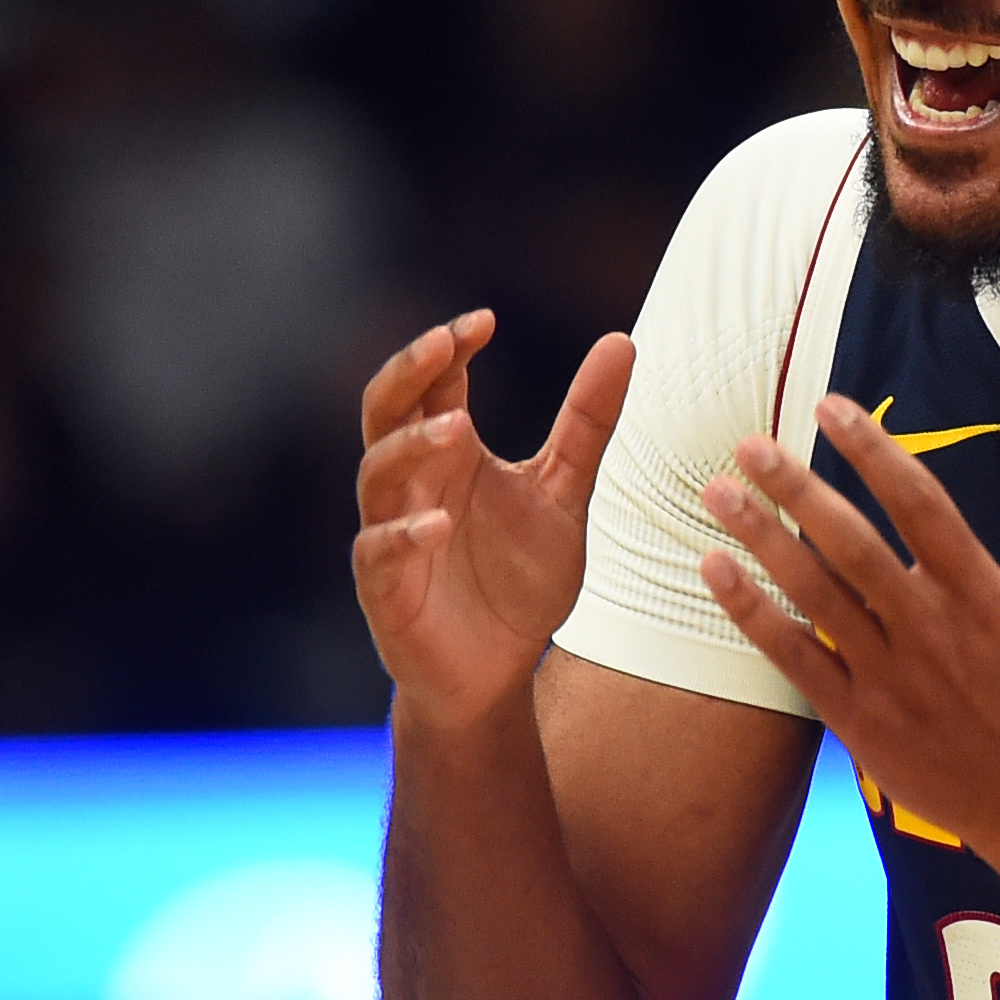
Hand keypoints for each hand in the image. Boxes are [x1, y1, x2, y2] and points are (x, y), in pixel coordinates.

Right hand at [354, 312, 633, 727]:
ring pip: (377, 473)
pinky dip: (403, 534)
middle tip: (444, 343)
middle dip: (408, 372)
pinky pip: (377, 552)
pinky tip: (437, 524)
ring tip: (456, 428)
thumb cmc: (518, 582)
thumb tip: (623, 340)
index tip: (485, 321)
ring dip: (411, 445)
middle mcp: (411, 484)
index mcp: (448, 454)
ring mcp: (390, 533)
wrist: (496, 677)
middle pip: (385, 409)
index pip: (434, 382)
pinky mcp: (385, 590)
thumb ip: (586, 424)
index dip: (449, 347)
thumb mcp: (563, 495)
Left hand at [695, 397, 999, 859]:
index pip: (921, 504)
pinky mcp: (863, 724)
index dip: (873, 450)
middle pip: (852, 545)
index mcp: (984, 596)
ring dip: (761, 540)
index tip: (831, 406)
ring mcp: (892, 680)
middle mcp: (932, 632)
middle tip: (748, 442)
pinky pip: (796, 661)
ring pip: (814, 597)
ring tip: (717, 492)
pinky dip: (754, 614)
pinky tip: (715, 570)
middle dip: (796, 488)